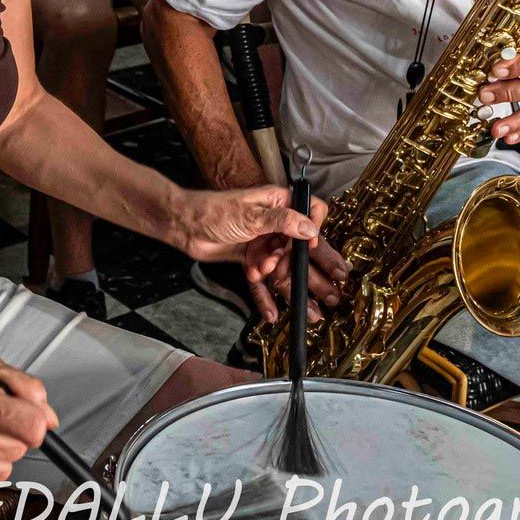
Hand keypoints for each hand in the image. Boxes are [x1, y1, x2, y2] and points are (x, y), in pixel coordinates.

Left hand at [177, 185, 348, 323]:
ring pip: (284, 269)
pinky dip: (265, 297)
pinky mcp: (250, 260)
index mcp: (278, 205)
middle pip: (301, 249)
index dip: (315, 231)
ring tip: (313, 312)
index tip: (310, 247)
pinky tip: (272, 314)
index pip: (310, 214)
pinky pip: (261, 281)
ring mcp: (263, 244)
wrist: (182, 226)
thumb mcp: (249, 215)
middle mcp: (275, 225)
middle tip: (336, 289)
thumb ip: (281, 222)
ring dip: (294, 290)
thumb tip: (310, 229)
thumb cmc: (213, 211)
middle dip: (317, 271)